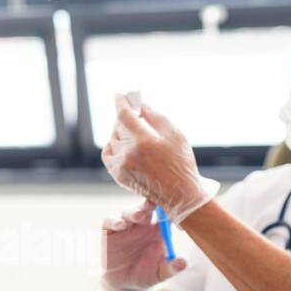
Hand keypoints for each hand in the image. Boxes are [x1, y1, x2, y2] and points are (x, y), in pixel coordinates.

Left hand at [102, 94, 218, 223]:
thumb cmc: (182, 165)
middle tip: (133, 112)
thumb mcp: (176, 135)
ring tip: (133, 130)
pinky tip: (123, 145)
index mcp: (143, 141)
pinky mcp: (119, 176)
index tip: (119, 95)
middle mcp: (129, 153)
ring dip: (120, 131)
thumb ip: (157, 117)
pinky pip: (109, 155)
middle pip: (118, 126)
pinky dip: (113, 146)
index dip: (121, 102)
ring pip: (112, 140)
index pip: (124, 115)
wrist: (181, 195)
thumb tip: (143, 106)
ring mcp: (122, 166)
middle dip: (124, 117)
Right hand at [102, 202, 187, 290]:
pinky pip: (110, 221)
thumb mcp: (161, 273)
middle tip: (153, 203)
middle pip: (147, 208)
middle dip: (150, 204)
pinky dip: (114, 221)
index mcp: (159, 230)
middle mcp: (142, 224)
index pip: (166, 213)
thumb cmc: (147, 274)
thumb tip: (183, 263)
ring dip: (133, 212)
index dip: (169, 208)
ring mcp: (126, 226)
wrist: (125, 284)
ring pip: (128, 212)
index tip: (174, 206)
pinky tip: (120, 225)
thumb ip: (172, 267)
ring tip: (138, 215)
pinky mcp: (109, 231)